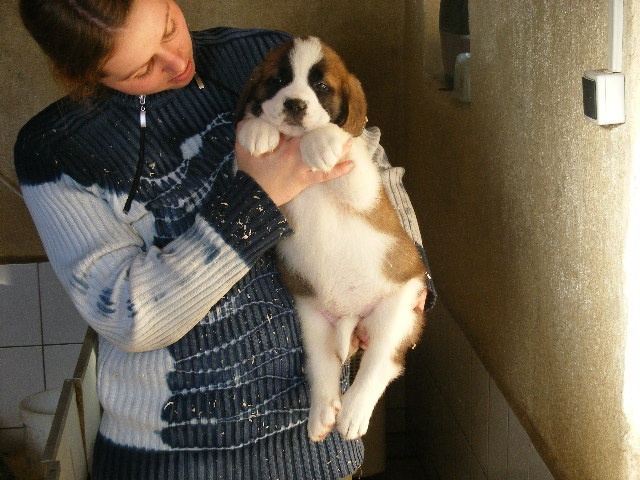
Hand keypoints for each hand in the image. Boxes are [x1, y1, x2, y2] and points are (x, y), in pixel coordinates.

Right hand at [235, 123, 353, 206]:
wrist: (254, 197)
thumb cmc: (250, 175)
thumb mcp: (243, 151)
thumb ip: (243, 133)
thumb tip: (245, 118)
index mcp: (281, 144)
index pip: (297, 128)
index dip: (308, 121)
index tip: (317, 112)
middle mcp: (295, 153)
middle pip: (314, 138)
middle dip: (326, 130)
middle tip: (339, 122)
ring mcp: (302, 167)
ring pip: (323, 154)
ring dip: (337, 148)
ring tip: (350, 139)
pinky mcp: (306, 180)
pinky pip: (324, 175)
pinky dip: (338, 171)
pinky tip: (352, 166)